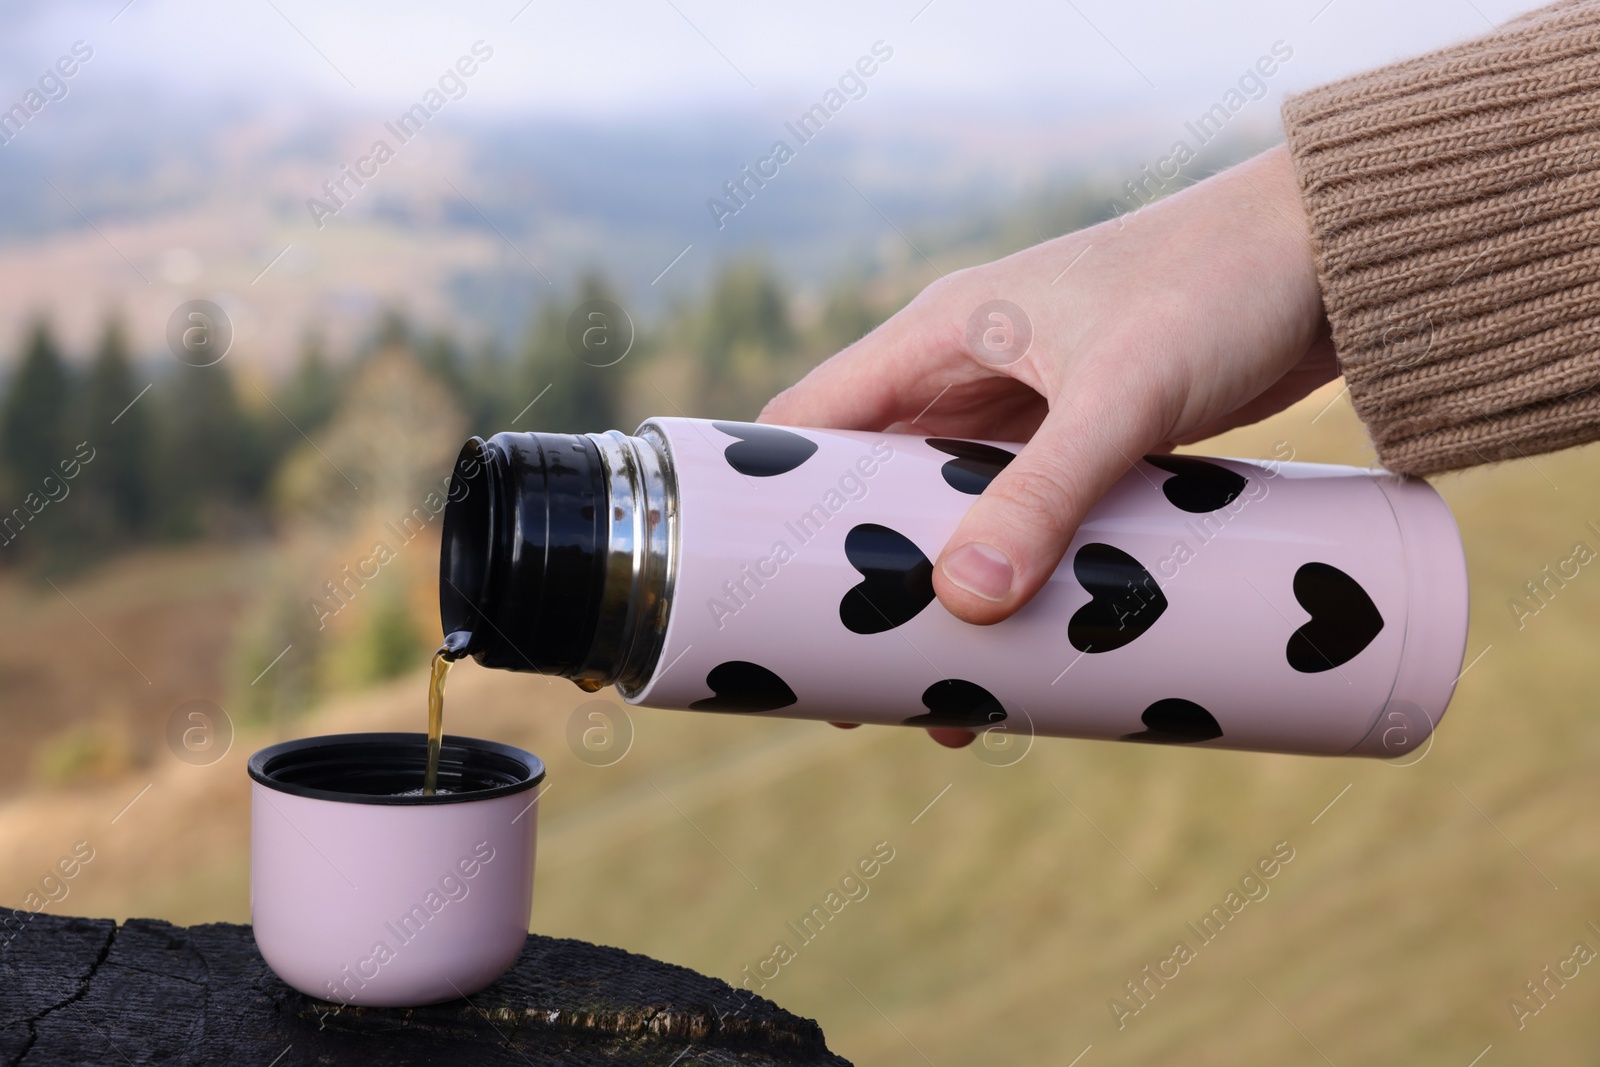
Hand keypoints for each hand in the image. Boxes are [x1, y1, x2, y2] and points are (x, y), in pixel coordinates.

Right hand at [762, 144, 1329, 625]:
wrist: (1334, 258)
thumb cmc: (1218, 287)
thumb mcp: (1122, 393)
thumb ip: (1046, 493)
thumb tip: (966, 603)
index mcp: (939, 332)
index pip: (813, 420)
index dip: (774, 503)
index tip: (764, 595)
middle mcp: (967, 371)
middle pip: (876, 486)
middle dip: (864, 577)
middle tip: (860, 677)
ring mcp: (1029, 411)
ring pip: (949, 516)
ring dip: (941, 594)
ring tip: (945, 692)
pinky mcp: (1088, 442)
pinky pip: (1022, 522)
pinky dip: (1010, 580)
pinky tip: (1023, 646)